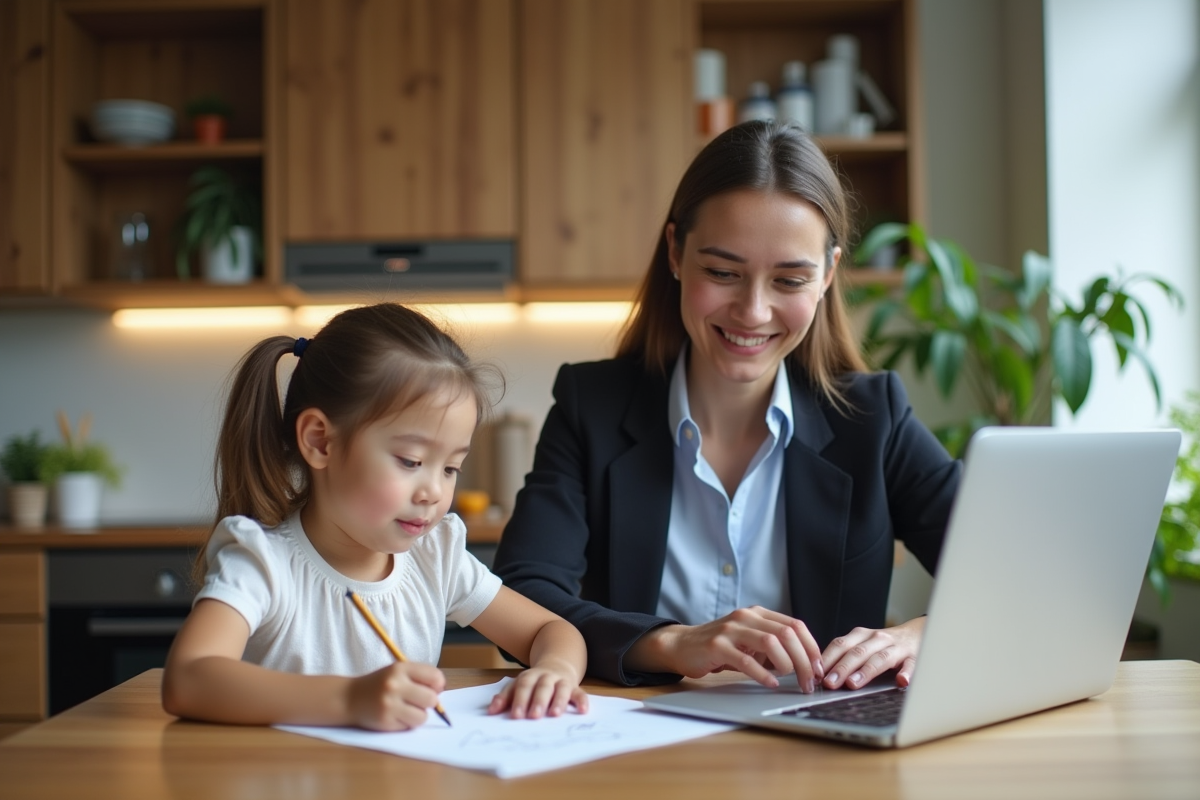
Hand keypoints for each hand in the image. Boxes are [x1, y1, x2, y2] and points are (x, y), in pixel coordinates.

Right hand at [346, 661, 445, 730]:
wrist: (350, 698)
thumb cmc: (380, 684)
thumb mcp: (397, 672)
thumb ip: (419, 677)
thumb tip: (441, 692)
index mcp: (400, 668)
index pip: (434, 677)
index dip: (438, 685)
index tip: (432, 689)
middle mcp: (395, 684)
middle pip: (431, 699)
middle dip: (429, 703)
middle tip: (417, 701)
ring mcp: (390, 704)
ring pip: (422, 717)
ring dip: (418, 715)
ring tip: (406, 710)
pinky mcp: (385, 721)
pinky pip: (409, 726)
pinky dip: (406, 724)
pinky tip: (395, 716)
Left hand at [487, 660, 588, 718]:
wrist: (557, 664)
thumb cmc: (534, 682)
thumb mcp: (519, 686)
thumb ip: (505, 698)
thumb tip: (491, 711)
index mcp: (529, 677)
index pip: (523, 686)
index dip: (519, 700)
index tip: (515, 716)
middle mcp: (546, 677)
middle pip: (541, 687)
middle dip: (537, 701)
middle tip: (533, 716)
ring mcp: (561, 681)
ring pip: (560, 689)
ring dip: (558, 701)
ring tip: (555, 714)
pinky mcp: (575, 687)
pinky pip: (579, 693)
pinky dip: (582, 701)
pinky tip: (582, 711)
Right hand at [633, 606, 823, 690]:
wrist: (682, 645)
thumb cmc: (721, 647)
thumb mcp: (750, 640)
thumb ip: (774, 646)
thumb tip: (806, 664)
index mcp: (758, 614)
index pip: (795, 625)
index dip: (811, 648)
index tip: (818, 669)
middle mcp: (746, 617)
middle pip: (787, 634)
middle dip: (804, 661)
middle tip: (809, 682)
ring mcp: (731, 630)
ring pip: (771, 643)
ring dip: (787, 666)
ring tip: (790, 681)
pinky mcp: (717, 645)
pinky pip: (746, 660)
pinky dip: (763, 674)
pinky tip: (770, 684)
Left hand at [821, 616, 925, 690]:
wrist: (916, 634)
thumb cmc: (882, 645)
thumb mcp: (862, 644)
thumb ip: (845, 656)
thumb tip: (820, 675)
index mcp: (861, 635)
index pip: (841, 644)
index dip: (827, 658)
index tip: (816, 674)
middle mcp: (877, 638)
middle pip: (858, 652)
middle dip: (842, 668)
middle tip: (830, 683)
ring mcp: (896, 648)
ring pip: (881, 658)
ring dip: (866, 671)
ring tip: (853, 684)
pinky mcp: (914, 658)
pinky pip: (911, 665)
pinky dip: (906, 672)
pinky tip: (901, 681)